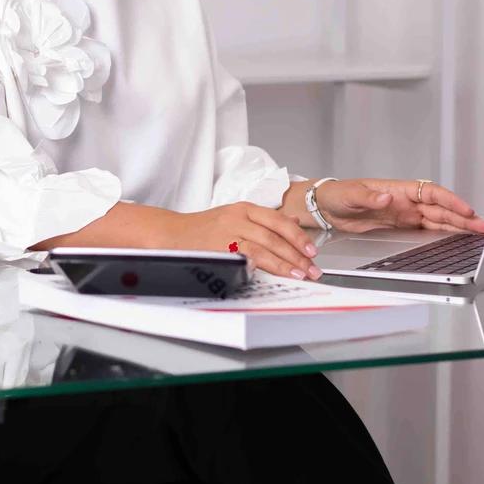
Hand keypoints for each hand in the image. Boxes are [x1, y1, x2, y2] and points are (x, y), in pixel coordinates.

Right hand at [171, 202, 322, 280]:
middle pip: (274, 236)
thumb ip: (264, 221)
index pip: (278, 221)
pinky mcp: (218, 250)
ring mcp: (226, 234)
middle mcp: (236, 218)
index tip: (312, 251)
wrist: (170, 234)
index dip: (298, 236)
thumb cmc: (202, 229)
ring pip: (262, 247)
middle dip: (297, 254)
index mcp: (243, 209)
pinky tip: (271, 274)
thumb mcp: (234, 216)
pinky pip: (243, 258)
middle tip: (312, 269)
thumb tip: (294, 226)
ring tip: (300, 274)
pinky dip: (260, 266)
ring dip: (284, 263)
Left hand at [312, 178, 483, 235]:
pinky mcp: (401, 227)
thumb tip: (386, 196)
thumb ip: (369, 196)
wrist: (325, 207)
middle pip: (441, 209)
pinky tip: (454, 240)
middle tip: (481, 228)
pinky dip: (443, 234)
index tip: (465, 210)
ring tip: (476, 234)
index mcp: (398, 190)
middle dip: (463, 218)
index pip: (431, 193)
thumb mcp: (351, 195)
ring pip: (438, 220)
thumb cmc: (338, 194)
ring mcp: (405, 215)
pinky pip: (427, 230)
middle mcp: (405, 202)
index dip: (450, 201)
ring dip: (457, 227)